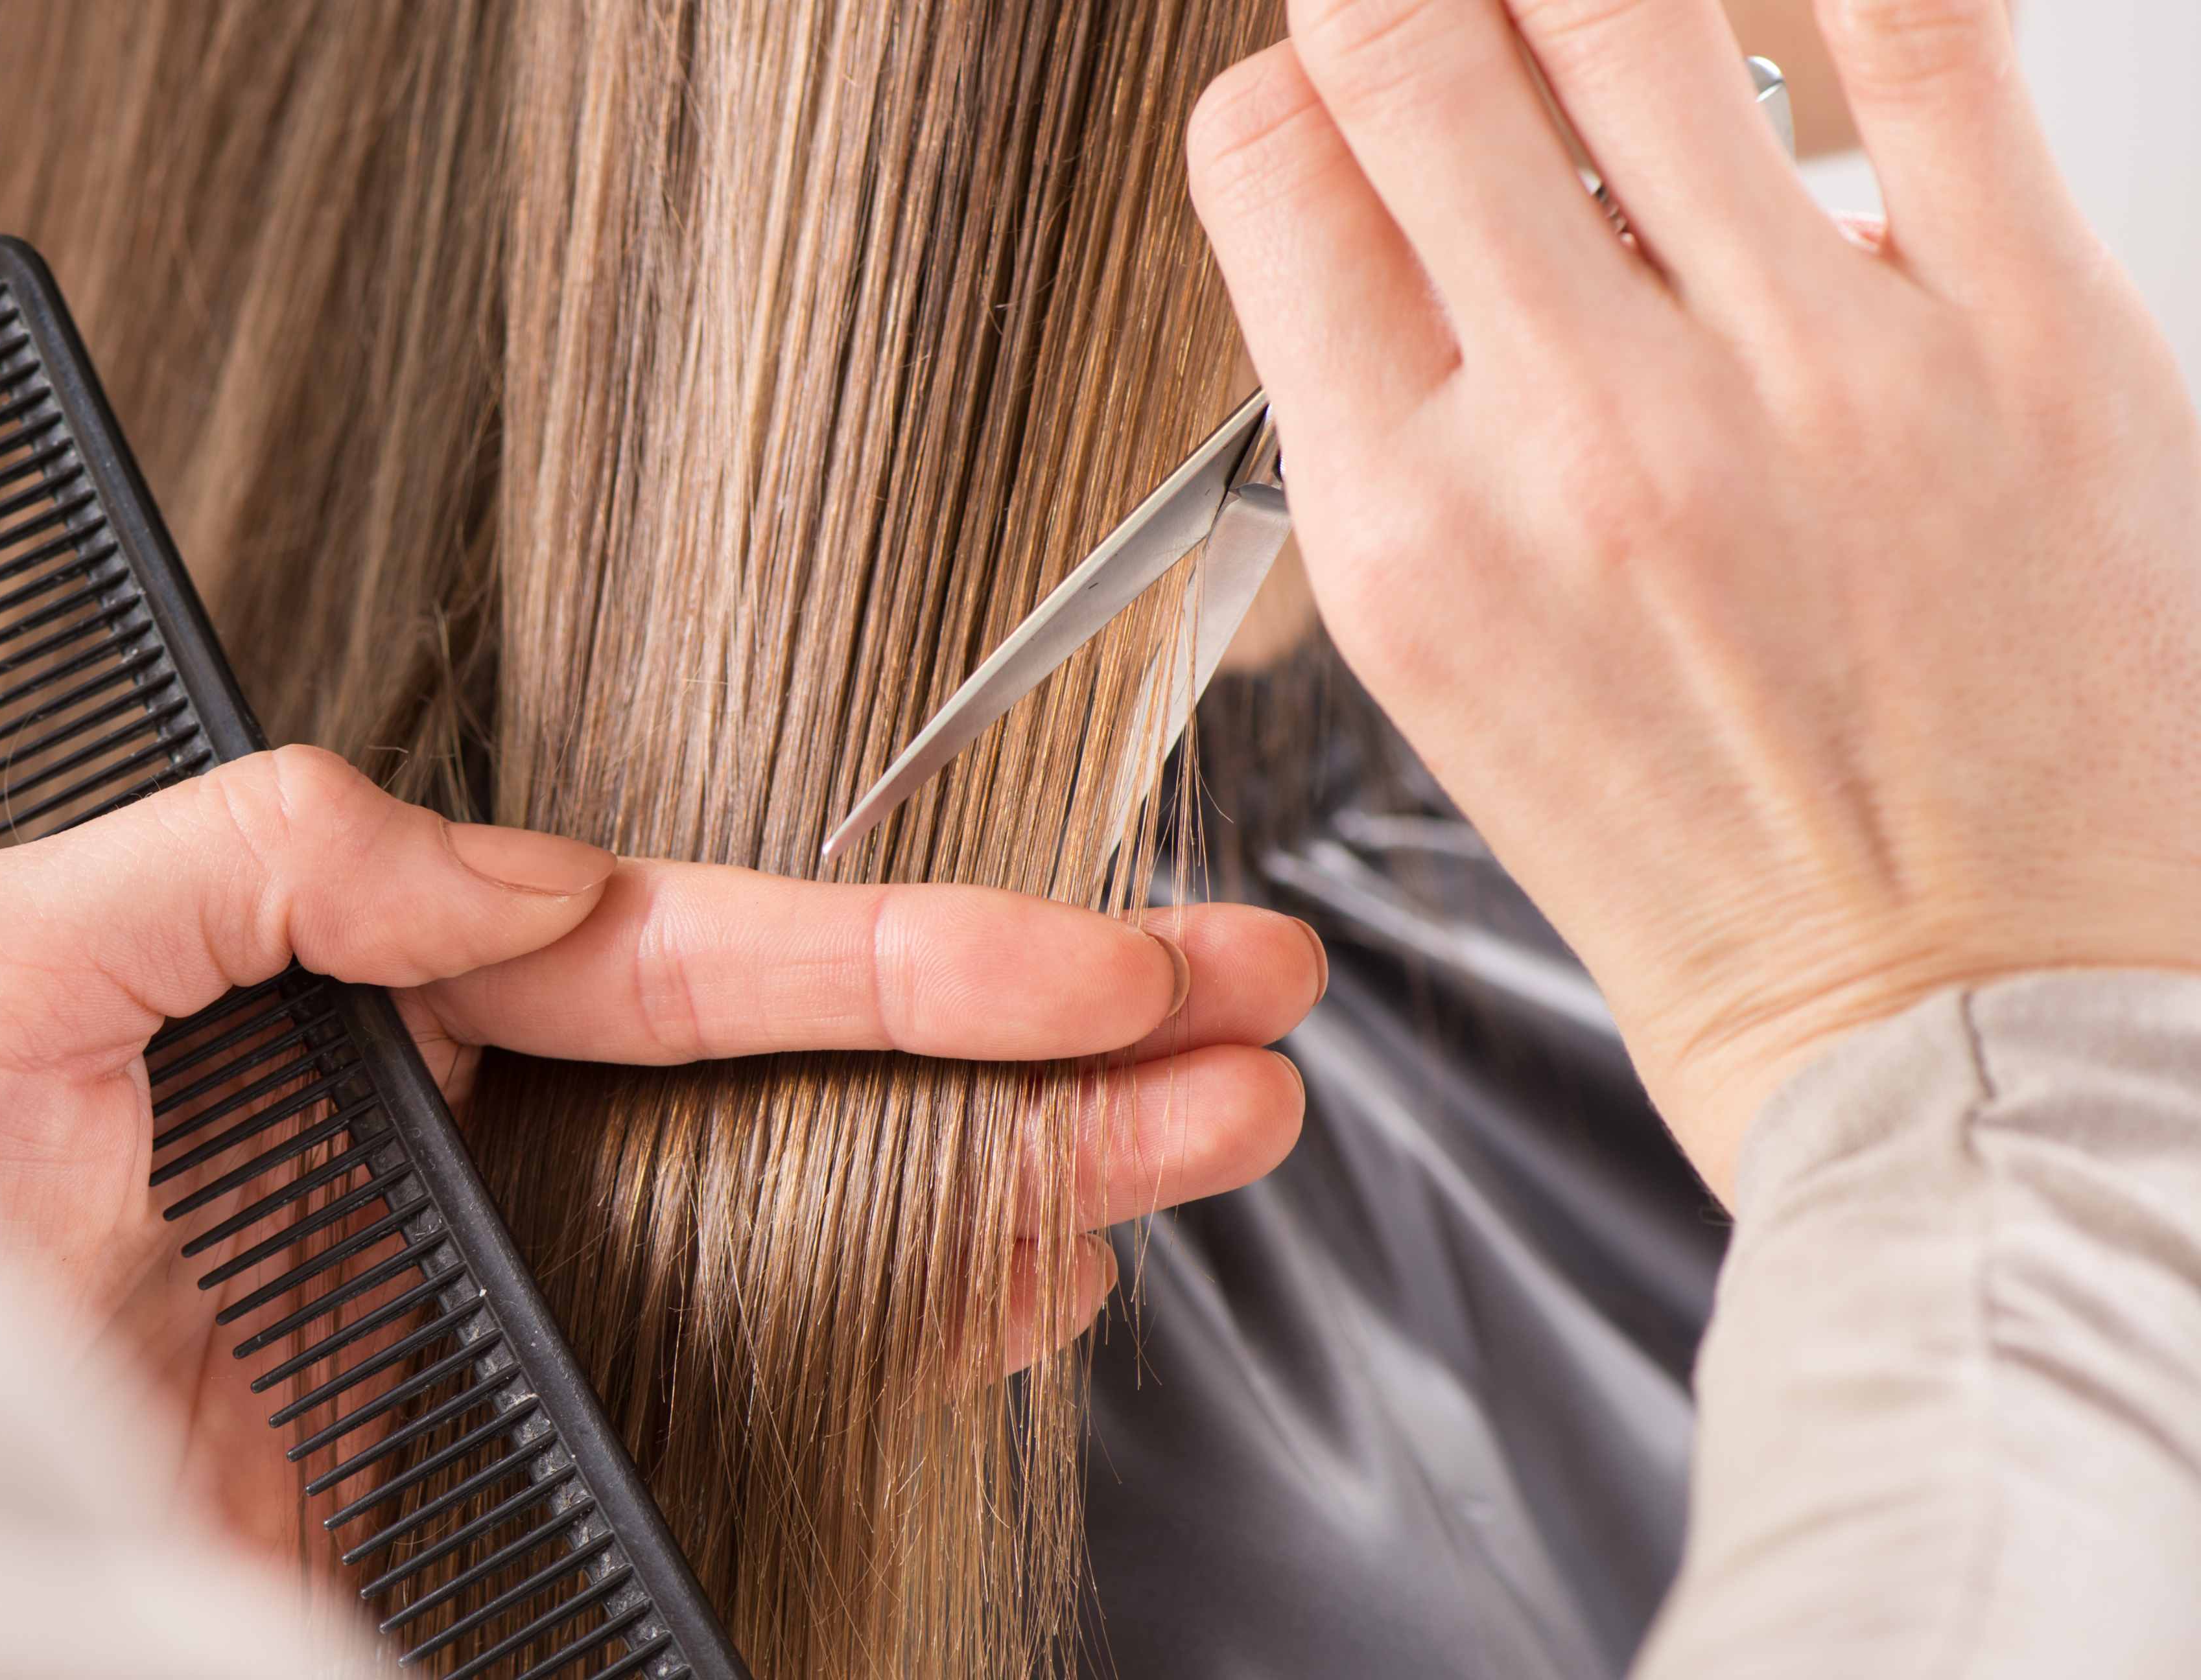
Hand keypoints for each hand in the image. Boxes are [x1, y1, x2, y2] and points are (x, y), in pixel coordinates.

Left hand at [0, 746, 1321, 1560]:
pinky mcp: (489, 1454)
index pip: (681, 961)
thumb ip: (257, 858)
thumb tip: (519, 871)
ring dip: (1016, 1178)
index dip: (900, 954)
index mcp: (364, 1011)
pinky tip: (1024, 1286)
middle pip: (804, 1085)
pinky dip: (896, 1333)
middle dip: (1037, 1050)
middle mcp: (459, 1150)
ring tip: (1205, 1143)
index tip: (1089, 954)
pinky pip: (735, 1385)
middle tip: (1244, 1031)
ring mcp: (492, 1307)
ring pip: (809, 1221)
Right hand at [1188, 0, 2200, 1190]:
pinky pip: (1924, 32)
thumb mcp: (1445, 668)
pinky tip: (1806, 10)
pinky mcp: (2030, 340)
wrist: (1954, 1027)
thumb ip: (1395, 421)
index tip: (1357, 80)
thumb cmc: (1709, 866)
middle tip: (1471, 16)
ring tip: (1624, 18)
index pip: (1269, 155)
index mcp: (1410, 528)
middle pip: (1415, 38)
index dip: (1299, 74)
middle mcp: (1585, 438)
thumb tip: (1407, 191)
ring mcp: (1809, 377)